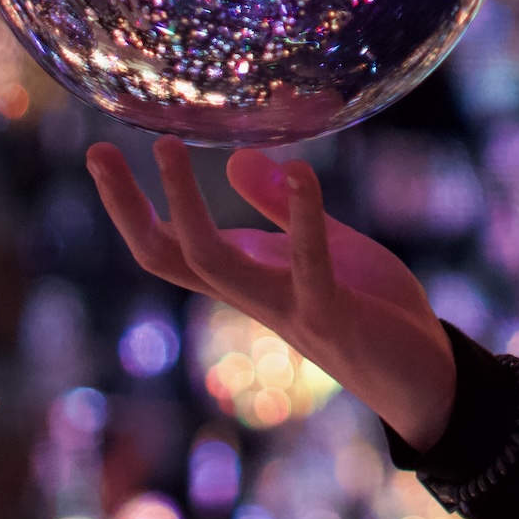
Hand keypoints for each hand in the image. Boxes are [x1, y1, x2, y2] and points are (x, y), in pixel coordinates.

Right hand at [87, 136, 457, 450]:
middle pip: (168, 256)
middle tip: (97, 152)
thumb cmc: (367, 305)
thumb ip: (279, 208)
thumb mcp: (322, 242)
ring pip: (213, 263)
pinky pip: (308, 265)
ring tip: (168, 146)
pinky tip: (301, 171)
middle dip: (128, 208)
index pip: (168, 245)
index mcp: (246, 275)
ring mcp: (286, 307)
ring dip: (186, 206)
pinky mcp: (331, 315)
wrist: (422, 371)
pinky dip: (301, 217)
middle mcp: (252, 294)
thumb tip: (235, 158)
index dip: (129, 205)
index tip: (99, 152)